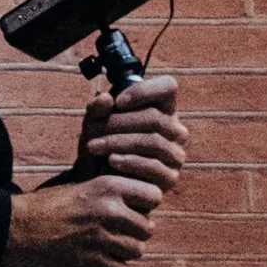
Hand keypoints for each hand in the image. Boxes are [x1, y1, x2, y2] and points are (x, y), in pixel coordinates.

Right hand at [6, 173, 158, 266]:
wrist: (17, 227)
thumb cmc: (49, 205)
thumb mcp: (81, 185)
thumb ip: (111, 191)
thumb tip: (142, 200)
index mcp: (107, 187)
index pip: (153, 195)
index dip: (147, 205)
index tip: (135, 209)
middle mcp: (108, 211)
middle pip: (147, 228)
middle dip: (136, 232)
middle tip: (119, 232)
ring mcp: (99, 238)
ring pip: (137, 251)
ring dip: (126, 251)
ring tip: (110, 247)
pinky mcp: (90, 263)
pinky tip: (102, 261)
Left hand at [77, 67, 188, 204]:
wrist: (95, 180)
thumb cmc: (100, 144)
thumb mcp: (93, 123)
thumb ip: (97, 109)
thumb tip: (106, 99)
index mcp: (162, 108)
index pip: (168, 87)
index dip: (145, 91)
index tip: (118, 102)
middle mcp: (175, 130)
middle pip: (155, 118)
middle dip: (119, 122)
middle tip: (91, 129)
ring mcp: (175, 154)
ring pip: (153, 141)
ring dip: (119, 143)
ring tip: (94, 146)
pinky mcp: (170, 177)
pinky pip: (154, 166)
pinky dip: (130, 162)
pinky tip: (111, 161)